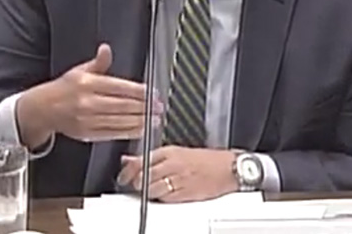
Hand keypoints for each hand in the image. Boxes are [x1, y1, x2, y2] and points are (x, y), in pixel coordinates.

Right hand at [17, 44, 161, 145]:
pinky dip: (129, 133)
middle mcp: (88, 102)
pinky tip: (140, 130)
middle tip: (159, 107)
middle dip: (144, 107)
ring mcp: (87, 120)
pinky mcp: (87, 134)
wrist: (43, 109)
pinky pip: (112, 134)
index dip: (140, 92)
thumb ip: (98, 63)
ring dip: (140, 121)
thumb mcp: (79, 70)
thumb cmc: (64, 89)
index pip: (120, 87)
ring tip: (155, 120)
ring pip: (120, 121)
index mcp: (88, 84)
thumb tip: (106, 49)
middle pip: (123, 106)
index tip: (153, 93)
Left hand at [118, 147, 238, 202]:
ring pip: (152, 189)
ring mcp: (179, 179)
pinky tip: (166, 196)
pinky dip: (162, 200)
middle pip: (143, 176)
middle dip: (137, 184)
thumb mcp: (176, 152)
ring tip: (153, 191)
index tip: (123, 177)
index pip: (140, 161)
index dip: (128, 172)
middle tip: (137, 186)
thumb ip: (150, 157)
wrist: (228, 168)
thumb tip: (128, 160)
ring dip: (148, 193)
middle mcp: (172, 164)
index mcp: (169, 151)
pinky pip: (165, 199)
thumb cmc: (205, 160)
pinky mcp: (186, 193)